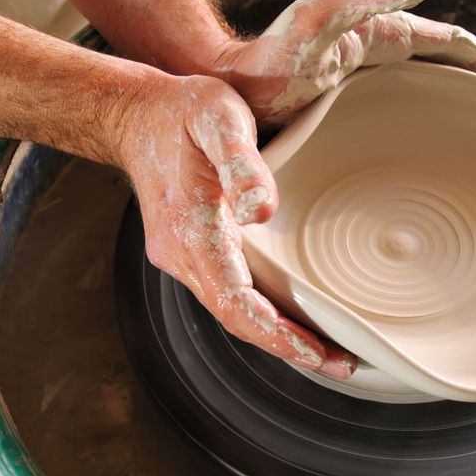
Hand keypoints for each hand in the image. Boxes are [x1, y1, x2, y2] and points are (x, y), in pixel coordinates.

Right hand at [116, 74, 356, 377]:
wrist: (134, 115)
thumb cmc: (178, 112)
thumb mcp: (216, 117)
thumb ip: (241, 162)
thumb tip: (262, 211)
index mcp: (190, 232)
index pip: (236, 303)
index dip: (277, 335)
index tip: (317, 354)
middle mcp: (181, 256)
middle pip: (237, 320)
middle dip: (287, 347)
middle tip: (341, 363)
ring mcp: (182, 258)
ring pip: (231, 312)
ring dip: (275, 335)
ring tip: (324, 350)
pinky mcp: (189, 252)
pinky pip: (227, 295)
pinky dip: (260, 314)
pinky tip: (288, 316)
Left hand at [212, 0, 475, 122]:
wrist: (219, 95)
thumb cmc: (263, 66)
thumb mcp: (319, 23)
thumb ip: (362, 0)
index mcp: (371, 38)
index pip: (438, 40)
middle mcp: (363, 58)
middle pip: (431, 60)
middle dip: (471, 73)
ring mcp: (347, 86)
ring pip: (409, 89)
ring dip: (442, 100)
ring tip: (471, 122)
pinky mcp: (329, 114)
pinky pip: (381, 120)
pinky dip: (405, 128)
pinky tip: (408, 150)